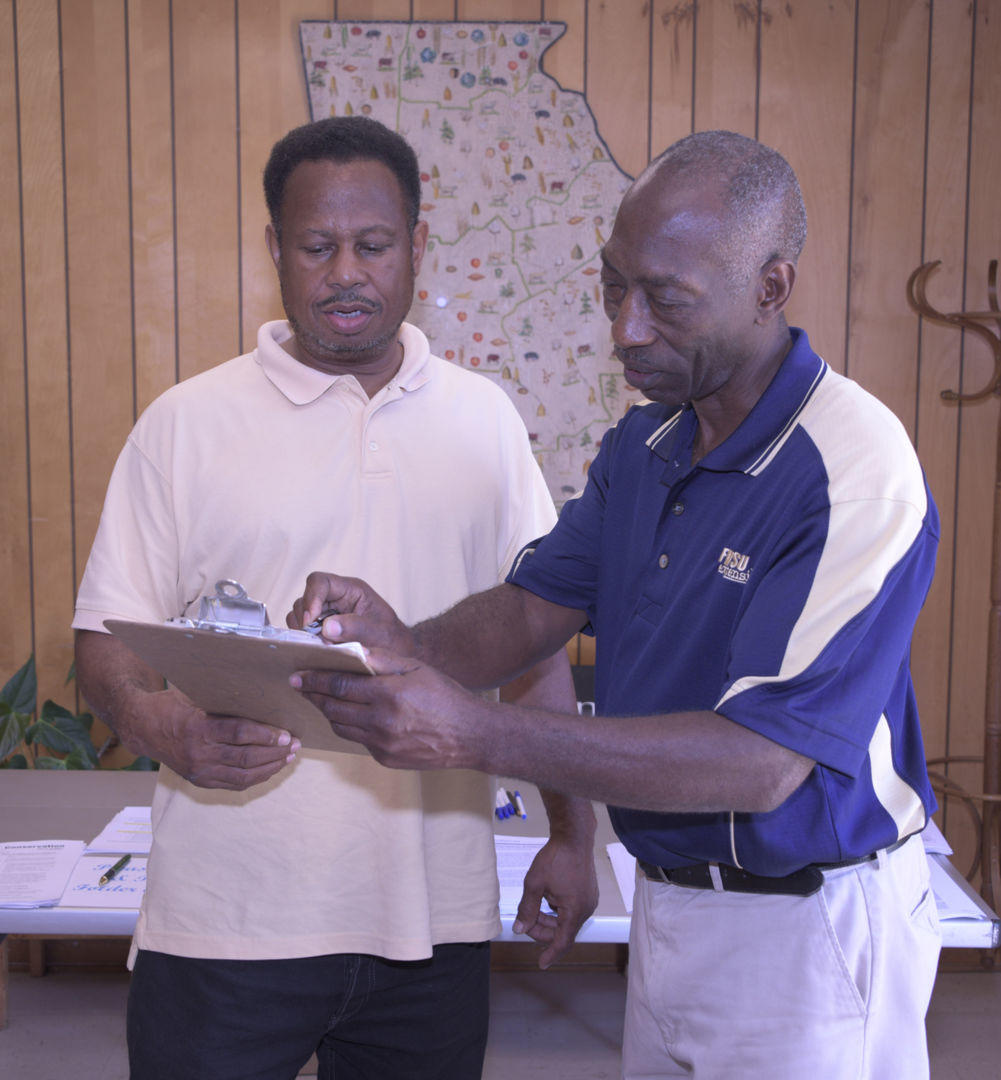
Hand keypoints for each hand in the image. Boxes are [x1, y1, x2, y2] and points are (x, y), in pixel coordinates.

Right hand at [120, 686, 300, 789]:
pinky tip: (271, 769)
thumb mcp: (196, 697)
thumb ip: (225, 704)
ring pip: (243, 775)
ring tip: (289, 757)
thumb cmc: (172, 705)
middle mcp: (199, 753)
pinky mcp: (200, 781)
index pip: (239, 734)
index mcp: (198, 727)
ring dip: (270, 767)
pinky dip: (256, 777)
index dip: (266, 735)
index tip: (287, 734)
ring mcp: (199, 771)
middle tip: (295, 745)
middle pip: (245, 757)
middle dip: (275, 753)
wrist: (142, 727)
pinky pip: (234, 784)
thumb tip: (264, 702)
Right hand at [287, 572, 414, 654]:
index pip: (320, 582)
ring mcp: (327, 612)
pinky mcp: (321, 627)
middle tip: (312, 640)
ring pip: (300, 612)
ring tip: (315, 646)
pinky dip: (303, 638)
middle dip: (304, 618)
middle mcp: (336, 597)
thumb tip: (327, 627)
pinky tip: (315, 649)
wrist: (397, 655)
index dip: (311, 598)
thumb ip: (356, 628)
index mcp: (351, 590)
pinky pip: (302, 627)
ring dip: (302, 630)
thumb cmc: (392, 640)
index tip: (310, 621)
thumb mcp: (379, 633)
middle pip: (306, 597)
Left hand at [291, 648, 485, 770]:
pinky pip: (358, 741)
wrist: (470, 735)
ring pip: (341, 727)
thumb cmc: (446, 696)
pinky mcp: (385, 759)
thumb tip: (351, 648)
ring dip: (327, 713)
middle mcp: (382, 721)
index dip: (316, 679)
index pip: (340, 684)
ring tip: (320, 700)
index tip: (300, 674)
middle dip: (313, 695)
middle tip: (300, 686)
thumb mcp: (417, 668)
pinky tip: (349, 717)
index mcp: (389, 694)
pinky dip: (350, 727)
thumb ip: (383, 659)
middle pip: (333, 708)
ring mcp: (382, 744)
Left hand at [512, 834, 598, 968]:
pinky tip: (546, 900)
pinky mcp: (588, 893)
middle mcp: (585, 909)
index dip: (550, 954)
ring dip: (549, 919)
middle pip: (562, 932)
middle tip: (524, 921)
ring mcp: (588, 901)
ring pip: (566, 921)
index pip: (562, 942)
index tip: (541, 964)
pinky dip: (557, 911)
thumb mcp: (534, 883)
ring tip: (532, 907)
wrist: (574, 837)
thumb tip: (520, 929)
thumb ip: (527, 909)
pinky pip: (571, 910)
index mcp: (574, 911)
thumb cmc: (556, 858)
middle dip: (542, 930)